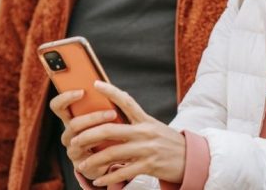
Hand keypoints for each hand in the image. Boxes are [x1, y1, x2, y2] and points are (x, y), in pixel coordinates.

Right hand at [49, 89, 119, 180]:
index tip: (82, 91)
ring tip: (116, 128)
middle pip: (73, 124)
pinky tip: (114, 144)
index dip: (65, 98)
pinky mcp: (80, 164)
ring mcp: (72, 149)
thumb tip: (113, 89)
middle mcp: (69, 133)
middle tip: (112, 113)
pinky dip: (102, 148)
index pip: (57, 106)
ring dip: (99, 132)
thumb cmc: (108, 130)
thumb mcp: (105, 114)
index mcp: (71, 118)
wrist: (111, 157)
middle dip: (94, 117)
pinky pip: (88, 156)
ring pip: (80, 139)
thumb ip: (104, 103)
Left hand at [70, 81, 186, 186]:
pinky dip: (108, 177)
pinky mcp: (149, 165)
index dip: (110, 91)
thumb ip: (136, 123)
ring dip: (93, 160)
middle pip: (110, 129)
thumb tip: (115, 115)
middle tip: (74, 140)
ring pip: (113, 153)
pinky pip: (123, 172)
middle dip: (88, 135)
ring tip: (82, 164)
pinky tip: (98, 180)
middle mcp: (145, 131)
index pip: (126, 101)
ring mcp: (147, 149)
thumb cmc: (168, 142)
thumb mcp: (154, 127)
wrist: (191, 158)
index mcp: (146, 120)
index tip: (95, 84)